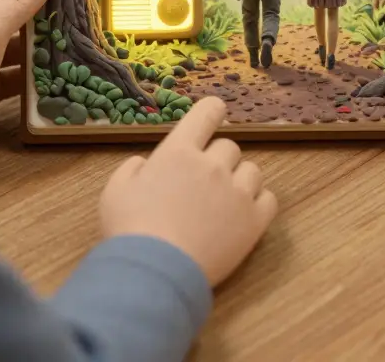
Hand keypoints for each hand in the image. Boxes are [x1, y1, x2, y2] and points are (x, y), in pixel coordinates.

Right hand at [100, 97, 277, 285]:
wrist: (156, 271)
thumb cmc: (130, 230)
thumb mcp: (116, 190)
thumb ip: (134, 169)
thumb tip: (146, 164)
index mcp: (179, 151)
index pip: (207, 112)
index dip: (212, 111)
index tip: (214, 115)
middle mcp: (212, 165)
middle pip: (229, 147)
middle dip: (217, 161)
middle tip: (203, 185)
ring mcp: (237, 192)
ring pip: (252, 171)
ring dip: (239, 180)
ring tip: (223, 203)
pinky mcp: (254, 221)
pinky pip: (268, 199)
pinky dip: (258, 203)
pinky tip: (243, 215)